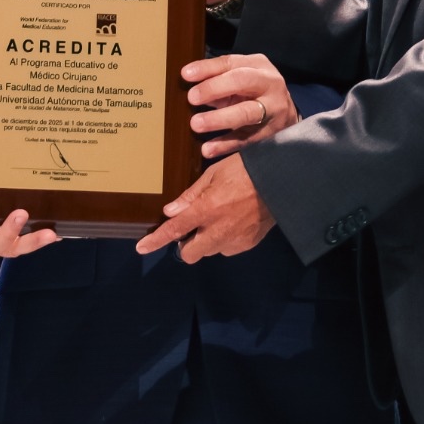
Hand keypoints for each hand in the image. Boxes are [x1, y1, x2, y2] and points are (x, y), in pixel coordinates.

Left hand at [133, 155, 274, 263]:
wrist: (282, 181)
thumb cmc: (246, 169)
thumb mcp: (214, 173)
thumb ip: (192, 195)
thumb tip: (171, 211)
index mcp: (206, 210)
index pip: (174, 231)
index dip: (156, 241)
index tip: (141, 248)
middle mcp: (217, 231)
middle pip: (190, 254)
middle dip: (186, 244)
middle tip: (193, 227)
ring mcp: (234, 240)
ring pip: (210, 251)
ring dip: (207, 240)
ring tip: (219, 218)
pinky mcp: (249, 244)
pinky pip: (229, 248)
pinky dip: (226, 239)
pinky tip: (235, 221)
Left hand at [183, 53, 298, 158]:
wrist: (286, 115)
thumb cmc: (254, 93)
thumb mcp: (240, 79)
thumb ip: (217, 80)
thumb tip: (190, 85)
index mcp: (258, 66)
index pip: (230, 63)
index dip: (207, 68)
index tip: (186, 75)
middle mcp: (269, 84)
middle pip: (242, 81)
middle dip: (214, 88)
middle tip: (191, 98)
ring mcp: (273, 110)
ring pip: (246, 113)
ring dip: (219, 119)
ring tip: (196, 124)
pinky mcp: (271, 134)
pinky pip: (246, 139)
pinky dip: (226, 145)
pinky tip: (208, 148)